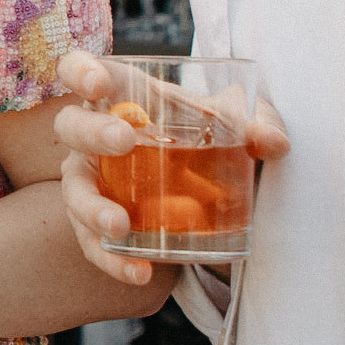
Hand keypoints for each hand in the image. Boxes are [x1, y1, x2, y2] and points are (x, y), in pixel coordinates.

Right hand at [51, 49, 288, 284]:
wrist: (202, 183)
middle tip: (125, 142)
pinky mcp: (97, 223)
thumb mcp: (235, 126)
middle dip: (91, 132)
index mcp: (120, 97)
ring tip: (120, 225)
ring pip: (73, 189)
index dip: (80, 71)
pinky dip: (112, 260)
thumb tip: (273, 143)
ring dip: (91, 207)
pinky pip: (92, 242)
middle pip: (71, 125)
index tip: (100, 84)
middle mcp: (94, 136)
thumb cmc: (207, 134)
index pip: (79, 71)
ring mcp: (91, 180)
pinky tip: (139, 273)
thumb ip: (258, 126)